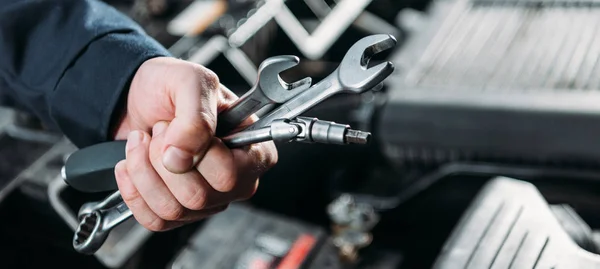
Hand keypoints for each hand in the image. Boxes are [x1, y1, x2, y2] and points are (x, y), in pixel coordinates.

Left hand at [111, 57, 277, 230]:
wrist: (136, 96)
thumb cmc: (172, 87)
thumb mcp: (190, 82)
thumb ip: (195, 119)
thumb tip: (180, 158)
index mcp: (253, 150)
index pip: (228, 175)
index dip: (196, 154)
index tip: (174, 126)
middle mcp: (236, 180)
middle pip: (199, 197)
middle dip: (163, 160)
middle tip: (159, 130)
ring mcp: (208, 200)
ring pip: (172, 210)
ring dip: (144, 172)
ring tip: (143, 142)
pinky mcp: (178, 211)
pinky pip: (154, 220)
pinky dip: (133, 190)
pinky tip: (131, 165)